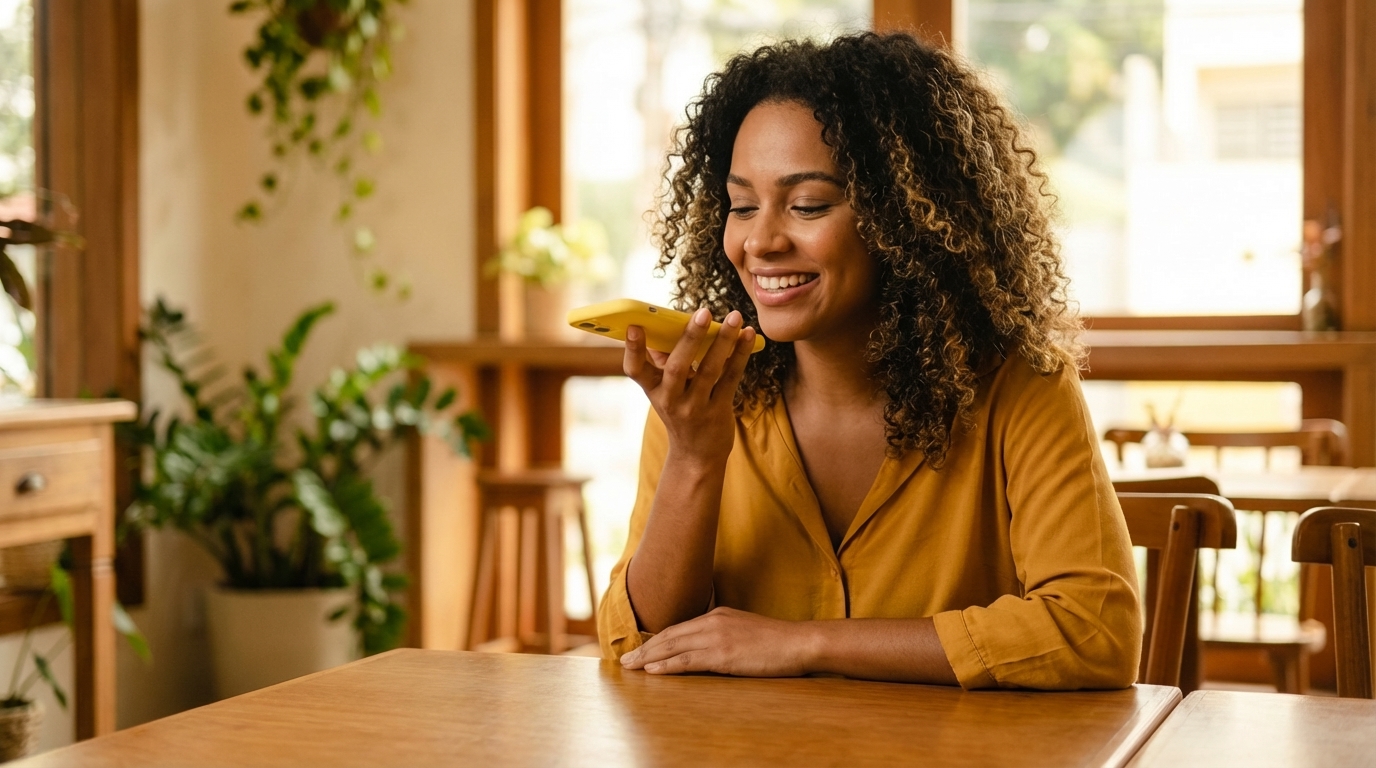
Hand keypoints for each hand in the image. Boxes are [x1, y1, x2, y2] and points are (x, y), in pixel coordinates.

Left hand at [619, 607, 816, 676]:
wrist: (799, 642)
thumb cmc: (777, 642)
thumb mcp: (745, 631)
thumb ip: (724, 635)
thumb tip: (708, 649)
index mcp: (718, 615)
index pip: (679, 628)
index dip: (657, 640)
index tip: (641, 649)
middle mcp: (713, 621)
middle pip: (669, 635)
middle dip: (645, 648)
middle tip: (625, 660)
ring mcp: (717, 636)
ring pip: (673, 646)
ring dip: (648, 657)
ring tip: (630, 666)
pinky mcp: (723, 654)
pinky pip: (688, 660)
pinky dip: (667, 665)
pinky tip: (652, 670)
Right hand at [623, 308, 756, 465]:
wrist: (697, 455)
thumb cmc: (680, 412)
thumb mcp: (666, 392)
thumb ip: (665, 362)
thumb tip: (670, 327)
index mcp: (653, 390)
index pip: (634, 370)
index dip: (632, 349)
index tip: (633, 326)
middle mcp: (670, 400)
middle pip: (677, 367)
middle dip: (690, 338)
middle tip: (703, 313)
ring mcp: (695, 408)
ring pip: (710, 370)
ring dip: (724, 341)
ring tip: (735, 317)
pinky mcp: (718, 411)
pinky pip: (731, 378)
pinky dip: (740, 355)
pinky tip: (748, 335)